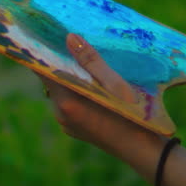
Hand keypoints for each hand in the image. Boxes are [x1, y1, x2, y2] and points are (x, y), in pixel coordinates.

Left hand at [39, 33, 166, 168]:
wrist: (143, 151)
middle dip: (61, 63)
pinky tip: (96, 88)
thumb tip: (69, 37)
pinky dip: (78, 92)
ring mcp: (67, 124)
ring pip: (62, 93)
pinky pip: (71, 104)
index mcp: (66, 101)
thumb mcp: (114, 84)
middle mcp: (61, 114)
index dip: (43, 51)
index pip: (42, 69)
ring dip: (71, 78)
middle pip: (52, 80)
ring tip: (88, 64)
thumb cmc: (133, 115)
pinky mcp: (76, 130)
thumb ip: (90, 61)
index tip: (46, 34)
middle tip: (74, 44)